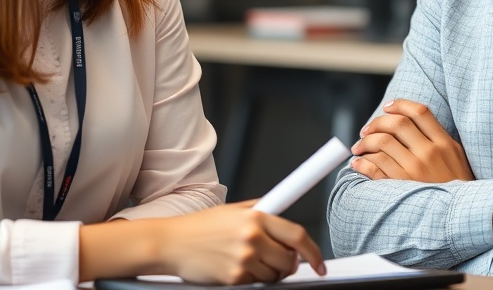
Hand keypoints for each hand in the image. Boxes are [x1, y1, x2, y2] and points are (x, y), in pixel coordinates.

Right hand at [157, 201, 324, 284]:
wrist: (172, 243)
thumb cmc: (201, 227)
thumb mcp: (233, 210)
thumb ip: (260, 210)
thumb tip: (283, 212)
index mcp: (255, 216)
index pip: (296, 235)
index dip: (313, 251)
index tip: (319, 262)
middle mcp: (252, 237)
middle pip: (290, 259)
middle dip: (290, 264)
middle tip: (281, 260)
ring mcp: (243, 259)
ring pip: (275, 275)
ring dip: (270, 272)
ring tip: (251, 260)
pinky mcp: (234, 278)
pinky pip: (255, 284)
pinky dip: (252, 279)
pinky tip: (237, 267)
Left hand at [349, 99, 472, 182]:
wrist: (460, 220)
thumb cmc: (458, 190)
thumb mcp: (457, 159)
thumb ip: (439, 140)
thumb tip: (413, 123)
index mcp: (444, 144)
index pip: (419, 112)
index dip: (400, 105)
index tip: (387, 107)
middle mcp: (430, 153)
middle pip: (397, 124)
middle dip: (376, 123)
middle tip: (366, 130)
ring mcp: (415, 170)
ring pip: (382, 143)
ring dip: (364, 142)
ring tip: (359, 147)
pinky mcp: (402, 187)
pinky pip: (375, 167)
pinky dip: (362, 163)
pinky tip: (358, 164)